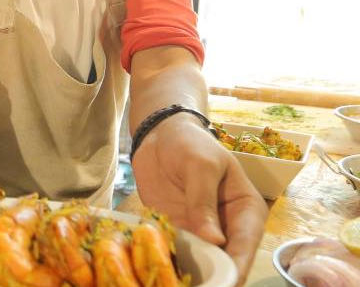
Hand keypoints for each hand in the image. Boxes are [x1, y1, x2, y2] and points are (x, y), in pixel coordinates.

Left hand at [132, 114, 267, 286]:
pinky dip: (170, 262)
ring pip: (202, 261)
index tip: (225, 281)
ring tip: (175, 282)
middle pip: (226, 260)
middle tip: (198, 286)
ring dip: (192, 273)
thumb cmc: (190, 144)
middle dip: (215, 275)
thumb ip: (204, 201)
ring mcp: (201, 231)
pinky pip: (176, 252)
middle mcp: (227, 227)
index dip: (237, 266)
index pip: (246, 245)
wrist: (159, 134)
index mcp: (246, 210)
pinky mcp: (177, 230)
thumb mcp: (201, 166)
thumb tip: (214, 240)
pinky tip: (160, 271)